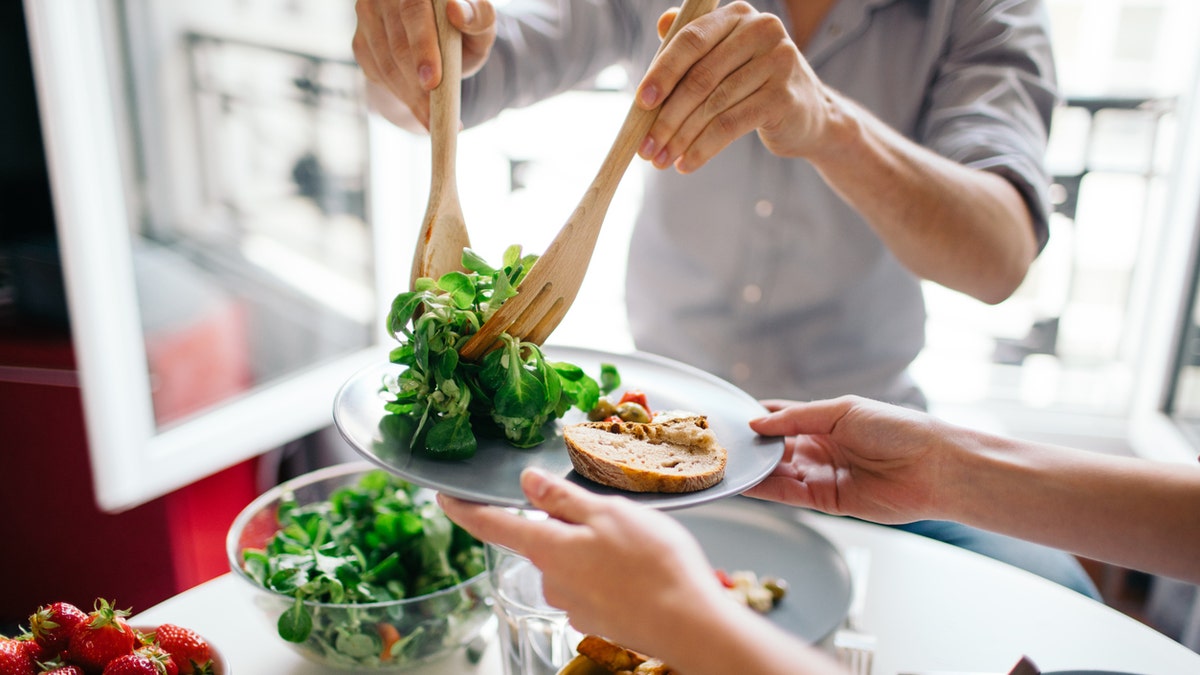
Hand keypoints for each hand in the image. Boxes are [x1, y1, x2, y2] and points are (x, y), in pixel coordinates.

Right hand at [352, 0, 496, 127]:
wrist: (438, 40)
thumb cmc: (463, 31)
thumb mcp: (480, 26)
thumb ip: (479, 17)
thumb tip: (457, 11)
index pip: (413, 10)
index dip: (422, 46)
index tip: (432, 81)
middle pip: (397, 44)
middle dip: (415, 85)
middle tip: (434, 115)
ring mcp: (367, 16)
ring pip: (385, 65)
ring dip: (409, 96)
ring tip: (431, 119)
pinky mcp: (360, 40)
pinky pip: (376, 74)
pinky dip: (399, 95)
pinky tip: (418, 106)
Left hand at [437, 468, 729, 653]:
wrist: (689, 624)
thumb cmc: (654, 565)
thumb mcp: (608, 513)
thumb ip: (562, 499)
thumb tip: (527, 482)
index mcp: (548, 548)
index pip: (491, 525)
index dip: (464, 509)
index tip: (443, 496)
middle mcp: (552, 581)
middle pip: (543, 540)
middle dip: (566, 523)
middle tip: (609, 512)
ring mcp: (574, 604)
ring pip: (572, 561)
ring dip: (594, 548)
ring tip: (638, 542)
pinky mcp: (598, 619)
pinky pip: (594, 583)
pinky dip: (611, 572)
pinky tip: (640, 569)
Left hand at [635, 2, 834, 172]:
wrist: (809, 116)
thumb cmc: (755, 86)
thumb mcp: (727, 59)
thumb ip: (696, 44)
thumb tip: (661, 23)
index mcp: (739, 14)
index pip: (691, 40)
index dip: (663, 72)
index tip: (641, 102)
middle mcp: (762, 30)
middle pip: (700, 77)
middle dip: (666, 117)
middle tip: (646, 146)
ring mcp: (778, 62)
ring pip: (713, 106)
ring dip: (681, 138)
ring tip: (661, 159)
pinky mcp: (783, 97)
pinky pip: (730, 126)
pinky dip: (703, 148)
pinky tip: (687, 164)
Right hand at [743, 396, 948, 522]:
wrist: (933, 467)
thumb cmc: (896, 429)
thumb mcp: (842, 411)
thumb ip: (796, 418)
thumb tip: (757, 423)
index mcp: (825, 421)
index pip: (781, 417)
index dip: (757, 418)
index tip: (729, 418)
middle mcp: (820, 448)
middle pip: (775, 448)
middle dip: (751, 446)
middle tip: (719, 445)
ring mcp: (822, 475)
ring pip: (778, 472)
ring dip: (754, 469)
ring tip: (725, 464)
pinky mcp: (827, 501)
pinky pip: (789, 494)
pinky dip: (766, 489)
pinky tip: (745, 482)